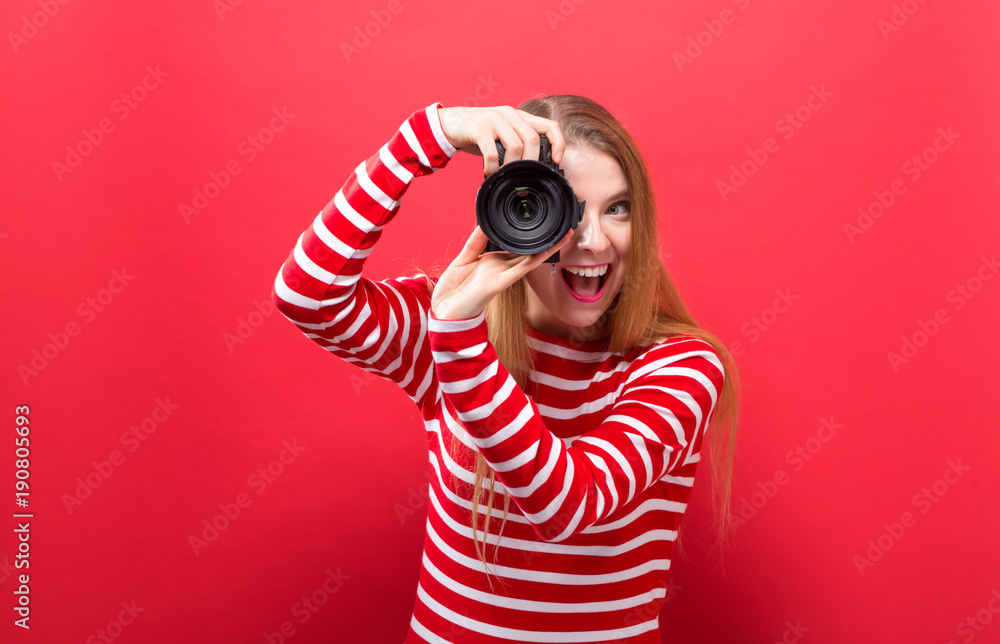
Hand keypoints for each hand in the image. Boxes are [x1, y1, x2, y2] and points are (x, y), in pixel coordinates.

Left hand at [431, 227, 573, 320]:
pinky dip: (533, 260)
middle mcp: (501, 267)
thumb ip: (475, 241)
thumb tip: (484, 222)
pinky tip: (546, 251)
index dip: (528, 235)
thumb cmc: (452, 290)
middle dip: (546, 240)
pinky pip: (520, 270)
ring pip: (530, 259)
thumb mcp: (463, 259)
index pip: (515, 246)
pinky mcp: (499, 283)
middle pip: (528, 251)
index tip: (539, 221)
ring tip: (564, 235)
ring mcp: (502, 275)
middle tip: (562, 226)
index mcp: (493, 261)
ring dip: (548, 248)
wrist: (445, 311)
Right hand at [437, 105, 566, 175]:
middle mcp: (510, 114)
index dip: (558, 143)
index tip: (557, 161)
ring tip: (505, 176)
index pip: (549, 126)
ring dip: (512, 167)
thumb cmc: (480, 134)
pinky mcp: (479, 128)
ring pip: (515, 146)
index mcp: (520, 117)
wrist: (452, 122)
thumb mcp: (503, 134)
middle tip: (523, 177)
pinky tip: (489, 173)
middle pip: (532, 139)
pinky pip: (492, 153)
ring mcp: (495, 119)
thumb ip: (519, 144)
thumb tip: (535, 170)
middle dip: (531, 162)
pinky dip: (493, 167)